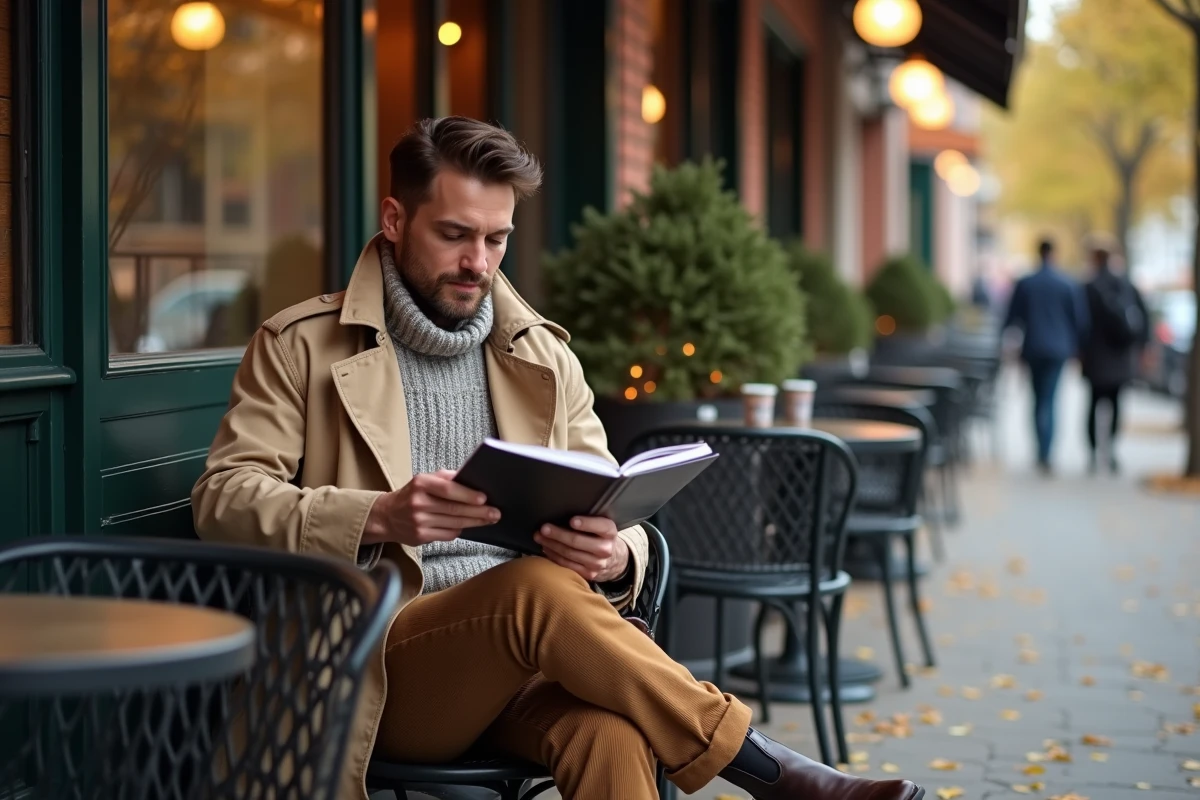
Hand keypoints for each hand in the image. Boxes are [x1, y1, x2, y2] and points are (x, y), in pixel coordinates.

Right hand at [363, 470, 499, 547]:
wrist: (387, 516)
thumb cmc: (413, 494)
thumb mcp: (425, 480)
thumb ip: (447, 478)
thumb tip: (472, 480)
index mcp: (420, 483)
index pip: (448, 489)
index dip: (467, 495)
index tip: (484, 498)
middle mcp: (418, 502)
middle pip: (454, 509)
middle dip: (478, 512)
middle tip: (495, 513)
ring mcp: (418, 521)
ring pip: (454, 523)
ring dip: (474, 522)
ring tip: (489, 520)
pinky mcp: (420, 537)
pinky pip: (447, 534)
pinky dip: (460, 530)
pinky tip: (468, 526)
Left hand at [534, 516, 628, 582]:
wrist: (613, 559)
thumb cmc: (600, 536)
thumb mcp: (601, 525)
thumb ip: (589, 519)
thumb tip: (563, 510)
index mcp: (610, 532)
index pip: (601, 526)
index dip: (586, 523)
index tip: (572, 520)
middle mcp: (606, 549)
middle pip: (578, 541)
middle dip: (558, 534)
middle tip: (544, 528)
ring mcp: (597, 564)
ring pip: (569, 554)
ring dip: (551, 544)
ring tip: (540, 537)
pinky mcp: (588, 574)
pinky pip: (567, 565)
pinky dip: (554, 556)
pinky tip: (546, 548)